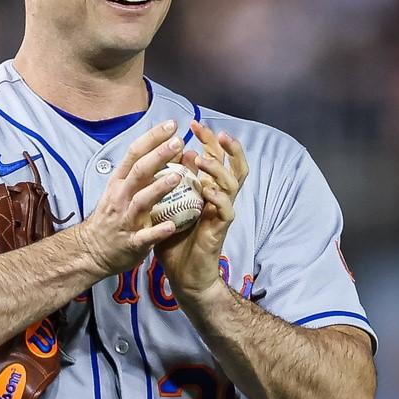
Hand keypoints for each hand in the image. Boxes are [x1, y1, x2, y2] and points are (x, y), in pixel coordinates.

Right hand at [75, 120, 188, 275]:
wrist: (91, 250)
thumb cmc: (112, 216)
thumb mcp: (121, 190)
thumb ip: (143, 171)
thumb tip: (169, 149)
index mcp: (119, 182)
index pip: (135, 154)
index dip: (152, 138)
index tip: (171, 125)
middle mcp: (121, 197)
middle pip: (139, 171)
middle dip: (159, 155)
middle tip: (178, 141)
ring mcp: (125, 219)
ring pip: (142, 200)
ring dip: (159, 188)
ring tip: (178, 177)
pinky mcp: (131, 242)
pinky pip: (145, 237)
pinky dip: (158, 231)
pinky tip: (171, 226)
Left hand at [157, 121, 248, 301]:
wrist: (184, 275)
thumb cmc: (176, 241)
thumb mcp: (169, 207)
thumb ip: (170, 184)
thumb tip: (165, 159)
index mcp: (207, 190)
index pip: (214, 158)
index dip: (207, 139)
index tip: (192, 124)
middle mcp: (218, 198)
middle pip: (232, 165)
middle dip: (224, 147)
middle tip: (212, 132)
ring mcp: (221, 213)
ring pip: (231, 183)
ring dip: (217, 169)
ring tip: (201, 160)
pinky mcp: (220, 229)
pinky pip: (225, 209)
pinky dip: (217, 197)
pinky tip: (206, 189)